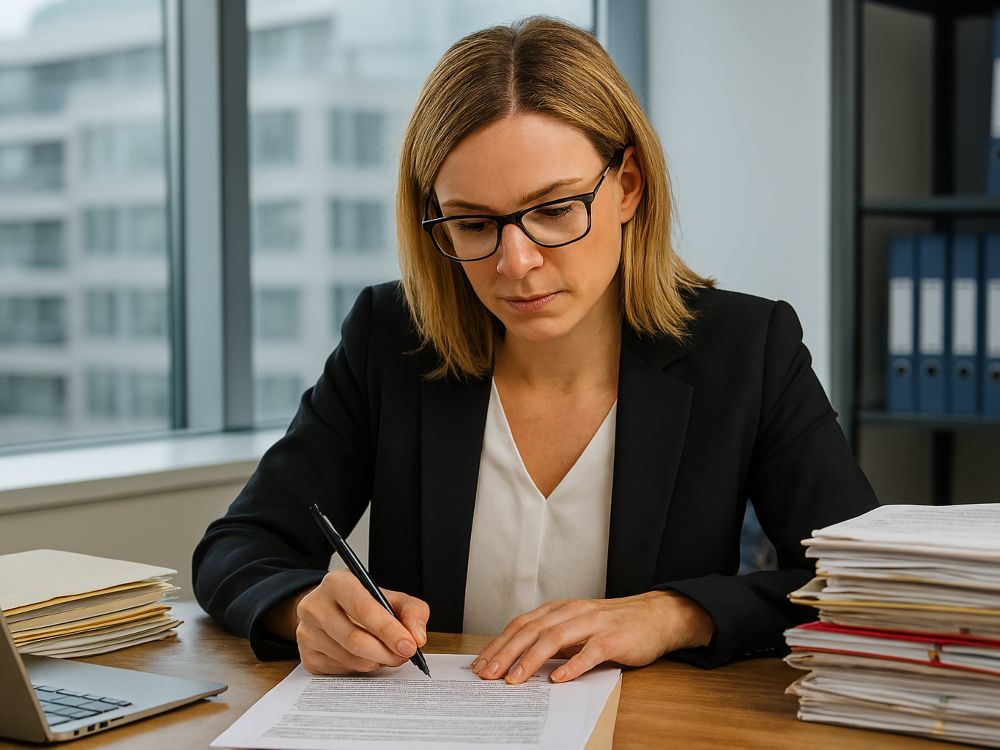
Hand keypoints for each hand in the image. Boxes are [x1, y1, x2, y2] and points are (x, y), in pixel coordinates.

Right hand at [294, 568, 429, 674]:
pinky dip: (361, 668)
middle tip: (404, 656)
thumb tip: (417, 637)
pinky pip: (341, 671)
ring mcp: (307, 632)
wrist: (333, 610)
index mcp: (337, 582)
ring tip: (388, 654)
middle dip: (386, 652)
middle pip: (355, 639)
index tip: (409, 645)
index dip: (389, 630)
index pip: (363, 609)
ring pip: (350, 659)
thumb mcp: (392, 597)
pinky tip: (367, 656)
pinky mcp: (307, 656)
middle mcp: (315, 606)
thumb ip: (412, 611)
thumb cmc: (365, 603)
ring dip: (377, 662)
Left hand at [470, 591, 713, 684]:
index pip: (521, 625)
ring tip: (514, 680)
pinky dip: (572, 666)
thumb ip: (551, 639)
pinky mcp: (612, 639)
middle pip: (531, 631)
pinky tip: (559, 679)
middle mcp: (571, 612)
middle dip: (506, 653)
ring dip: (531, 660)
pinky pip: (589, 652)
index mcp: (559, 610)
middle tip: (487, 675)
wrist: (655, 616)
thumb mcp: (576, 627)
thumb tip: (517, 660)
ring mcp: (592, 624)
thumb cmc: (612, 624)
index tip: (480, 664)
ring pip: (555, 639)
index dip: (499, 644)